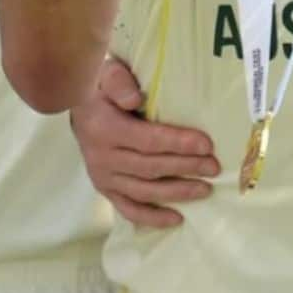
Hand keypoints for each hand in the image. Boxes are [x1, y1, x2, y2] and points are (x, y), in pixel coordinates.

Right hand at [71, 57, 218, 227]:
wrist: (79, 107)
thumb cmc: (102, 88)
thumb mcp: (109, 74)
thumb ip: (120, 83)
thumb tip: (135, 100)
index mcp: (104, 129)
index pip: (148, 140)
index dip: (179, 143)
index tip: (207, 145)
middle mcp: (102, 158)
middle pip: (151, 167)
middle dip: (186, 167)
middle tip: (214, 167)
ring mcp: (103, 177)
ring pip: (144, 191)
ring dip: (177, 193)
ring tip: (205, 189)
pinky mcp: (105, 189)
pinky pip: (128, 209)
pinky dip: (152, 217)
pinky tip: (177, 218)